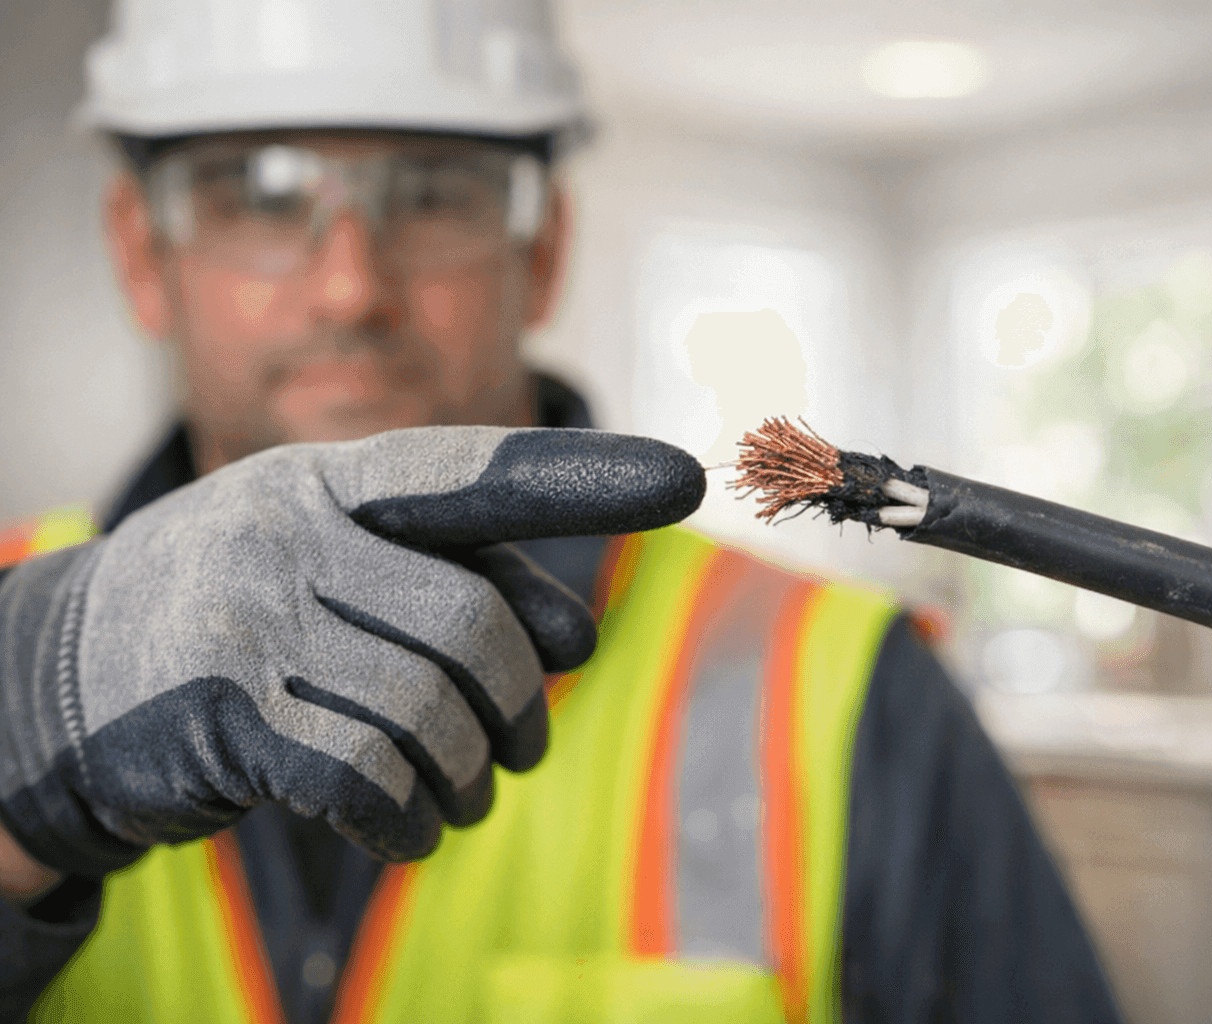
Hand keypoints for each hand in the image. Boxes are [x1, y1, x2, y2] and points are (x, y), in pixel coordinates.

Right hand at [0, 427, 703, 876]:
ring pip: (425, 712)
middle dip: (518, 702)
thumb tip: (575, 637)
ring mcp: (244, 618)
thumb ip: (455, 580)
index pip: (473, 470)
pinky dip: (410, 817)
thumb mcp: (336, 567)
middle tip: (524, 750)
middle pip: (470, 625)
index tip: (685, 477)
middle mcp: (285, 529)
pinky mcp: (216, 715)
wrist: (64, 679)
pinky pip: (363, 777)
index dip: (582, 476)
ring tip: (466, 794)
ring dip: (466, 775)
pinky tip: (412, 828)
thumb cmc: (243, 615)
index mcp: (327, 479)